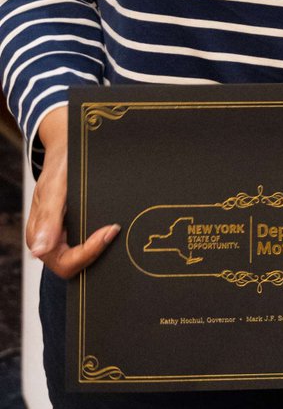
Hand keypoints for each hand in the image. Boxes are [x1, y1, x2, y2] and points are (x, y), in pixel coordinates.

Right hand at [26, 106, 119, 277]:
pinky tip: (115, 224)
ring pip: (82, 253)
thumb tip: (39, 251)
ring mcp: (63, 232)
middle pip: (75, 264)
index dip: (88, 252)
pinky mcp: (75, 224)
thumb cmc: (60, 163)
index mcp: (40, 234)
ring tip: (118, 227)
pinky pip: (87, 238)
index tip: (110, 231)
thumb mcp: (56, 186)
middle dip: (96, 251)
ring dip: (100, 244)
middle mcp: (51, 237)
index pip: (65, 262)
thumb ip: (49, 217)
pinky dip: (101, 235)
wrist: (68, 144)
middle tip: (116, 230)